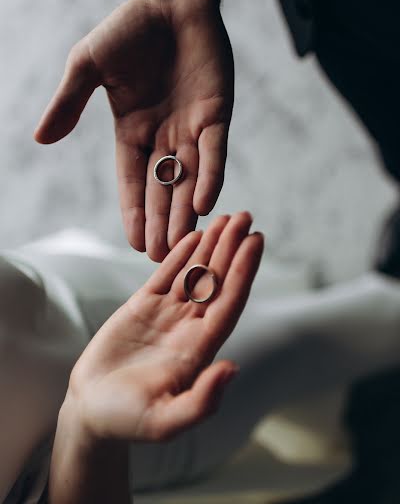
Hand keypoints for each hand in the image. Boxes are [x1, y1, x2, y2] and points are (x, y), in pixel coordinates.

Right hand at [34, 0, 233, 260]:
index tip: (137, 243)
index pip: (131, 181)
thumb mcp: (88, 65)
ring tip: (185, 244)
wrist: (170, 2)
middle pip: (161, 189)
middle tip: (164, 259)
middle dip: (162, 222)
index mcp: (131, 132)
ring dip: (186, 210)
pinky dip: (210, 175)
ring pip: (189, 178)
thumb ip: (70, 102)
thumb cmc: (127, 31)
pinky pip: (214, 151)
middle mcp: (163, 137)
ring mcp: (191, 128)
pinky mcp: (216, 114)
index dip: (134, 212)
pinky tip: (207, 201)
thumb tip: (40, 139)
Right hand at [62, 212, 262, 442]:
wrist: (91, 409)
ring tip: (227, 217)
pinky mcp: (142, 306)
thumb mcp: (165, 421)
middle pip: (217, 280)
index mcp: (199, 350)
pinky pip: (165, 275)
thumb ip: (200, 400)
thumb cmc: (128, 421)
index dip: (243, 272)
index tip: (255, 242)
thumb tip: (232, 369)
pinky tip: (193, 233)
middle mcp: (189, 327)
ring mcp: (166, 314)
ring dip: (211, 245)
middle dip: (232, 248)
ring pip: (194, 272)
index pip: (228, 303)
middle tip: (246, 216)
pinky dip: (179, 254)